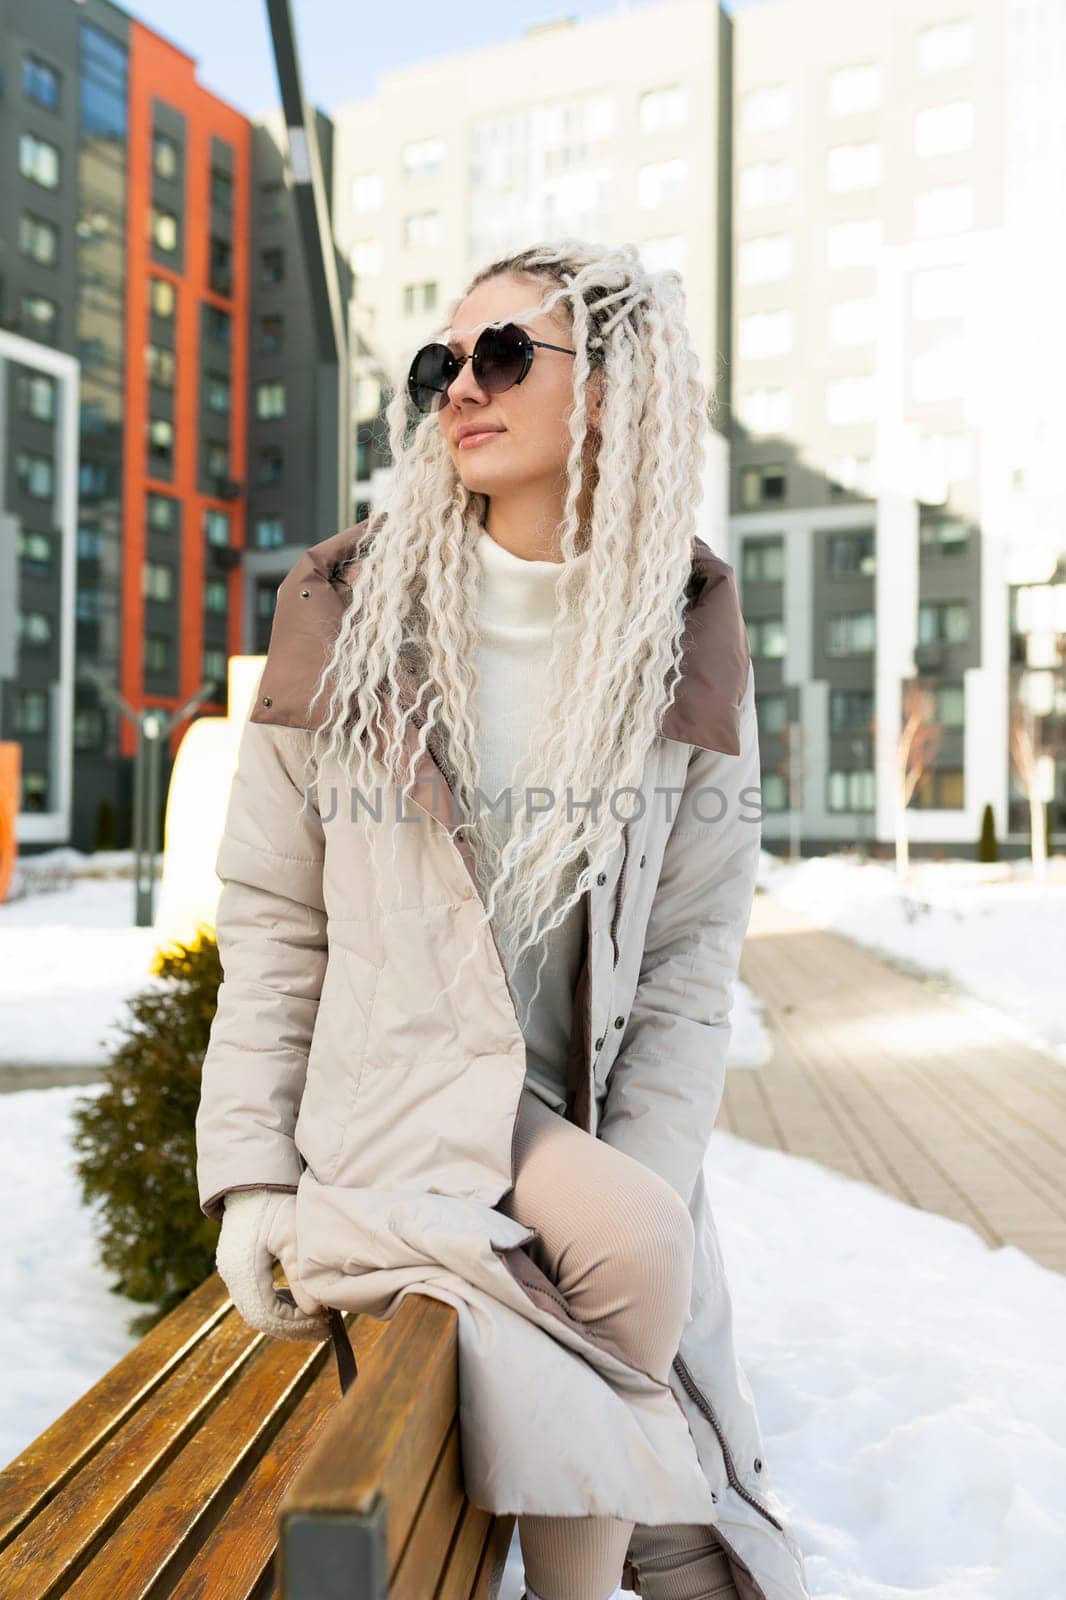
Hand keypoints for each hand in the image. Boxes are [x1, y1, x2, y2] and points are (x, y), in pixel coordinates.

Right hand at [215, 1189, 329, 1341]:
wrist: (253, 1178)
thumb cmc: (276, 1203)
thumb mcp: (293, 1237)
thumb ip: (300, 1275)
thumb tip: (313, 1311)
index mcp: (244, 1269)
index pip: (269, 1314)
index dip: (296, 1324)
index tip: (323, 1323)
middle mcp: (232, 1274)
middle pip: (260, 1317)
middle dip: (292, 1326)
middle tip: (322, 1328)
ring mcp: (231, 1270)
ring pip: (256, 1309)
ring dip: (284, 1317)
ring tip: (313, 1317)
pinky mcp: (236, 1264)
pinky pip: (254, 1296)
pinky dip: (275, 1304)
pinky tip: (296, 1300)